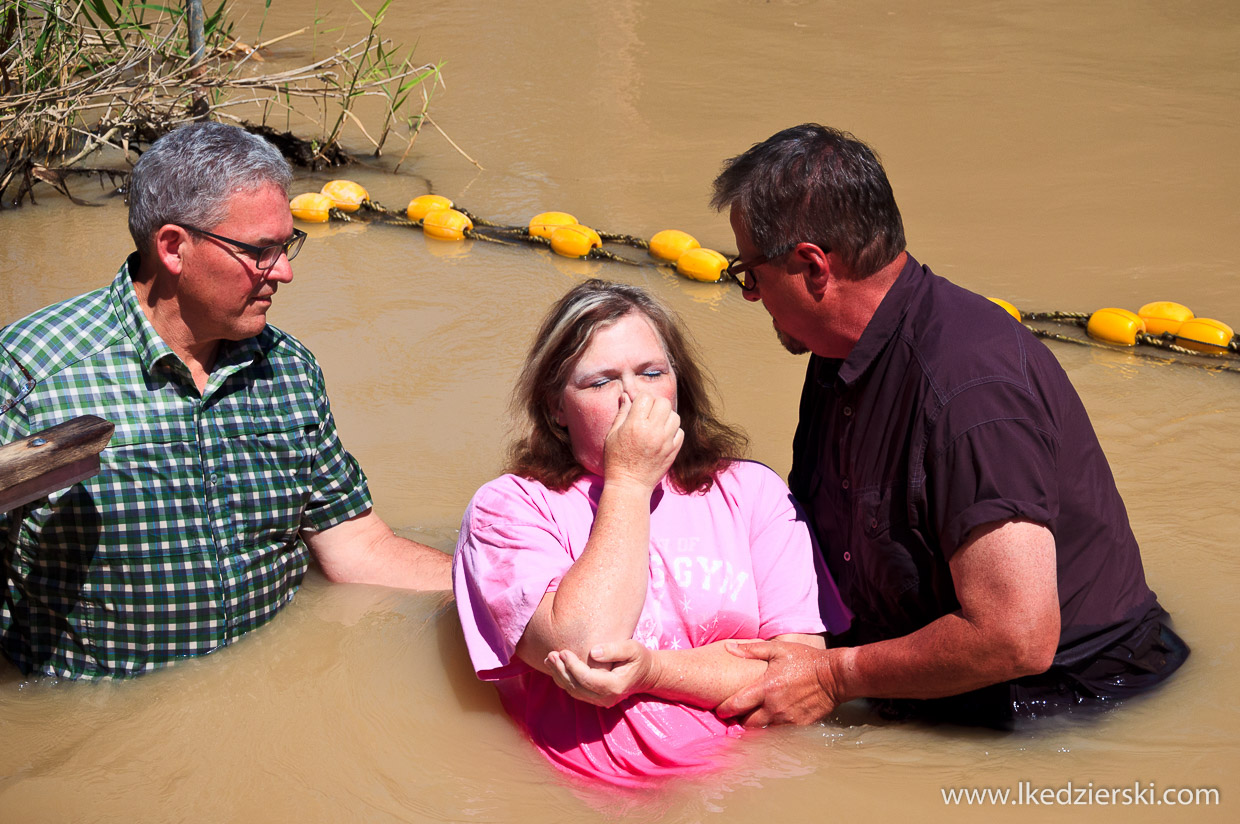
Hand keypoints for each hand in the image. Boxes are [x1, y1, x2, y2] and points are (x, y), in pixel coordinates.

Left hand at [545, 640, 658, 707]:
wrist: (646, 674)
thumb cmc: (640, 658)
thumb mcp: (633, 649)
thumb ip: (614, 650)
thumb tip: (593, 652)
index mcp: (615, 686)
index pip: (587, 679)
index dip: (573, 666)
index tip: (563, 652)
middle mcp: (606, 697)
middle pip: (577, 687)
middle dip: (561, 671)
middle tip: (551, 655)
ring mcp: (600, 701)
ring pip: (573, 691)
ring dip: (559, 676)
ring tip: (549, 659)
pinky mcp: (595, 698)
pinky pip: (575, 691)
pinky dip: (564, 680)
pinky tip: (556, 667)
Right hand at [603, 394, 682, 491]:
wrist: (629, 485)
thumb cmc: (616, 460)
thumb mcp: (612, 435)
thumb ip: (622, 413)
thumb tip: (626, 396)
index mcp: (635, 425)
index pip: (646, 397)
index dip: (641, 399)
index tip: (637, 407)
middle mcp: (653, 431)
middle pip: (664, 403)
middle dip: (655, 404)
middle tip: (648, 413)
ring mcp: (665, 441)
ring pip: (675, 416)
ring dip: (666, 416)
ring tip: (656, 424)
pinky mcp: (673, 451)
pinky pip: (680, 432)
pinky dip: (673, 430)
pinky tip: (662, 436)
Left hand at [714, 641, 840, 726]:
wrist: (834, 676)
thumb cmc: (805, 660)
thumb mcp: (778, 649)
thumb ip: (751, 650)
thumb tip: (728, 647)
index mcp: (765, 687)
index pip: (737, 704)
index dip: (725, 710)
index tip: (720, 710)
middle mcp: (774, 706)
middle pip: (747, 724)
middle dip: (740, 721)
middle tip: (738, 715)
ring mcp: (787, 719)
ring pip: (762, 731)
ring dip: (756, 727)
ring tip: (753, 720)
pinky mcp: (799, 726)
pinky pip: (779, 733)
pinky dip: (773, 729)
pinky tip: (771, 723)